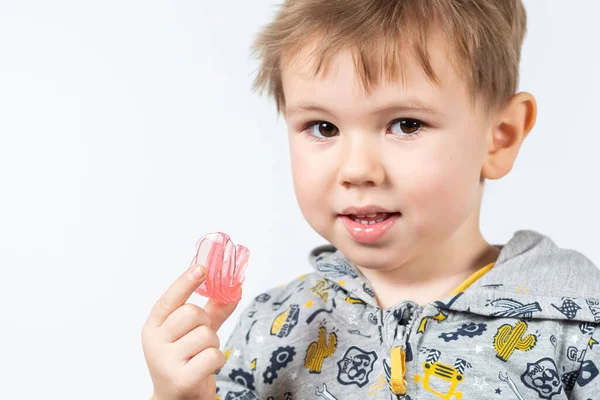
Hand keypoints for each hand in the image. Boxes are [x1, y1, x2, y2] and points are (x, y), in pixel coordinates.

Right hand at [142, 264, 239, 399]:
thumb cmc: (186, 361)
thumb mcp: (195, 333)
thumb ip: (212, 310)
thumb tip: (235, 288)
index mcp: (154, 327)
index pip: (169, 299)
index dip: (185, 282)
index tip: (202, 268)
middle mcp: (154, 342)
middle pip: (192, 313)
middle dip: (205, 323)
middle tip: (201, 338)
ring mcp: (165, 362)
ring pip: (205, 335)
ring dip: (212, 345)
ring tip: (201, 356)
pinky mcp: (181, 379)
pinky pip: (212, 356)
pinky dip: (217, 360)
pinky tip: (206, 368)